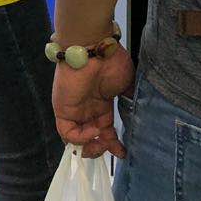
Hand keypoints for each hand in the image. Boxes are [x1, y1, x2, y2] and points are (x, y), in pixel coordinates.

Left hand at [52, 43, 134, 159]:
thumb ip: (130, 98)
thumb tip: (138, 110)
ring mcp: (74, 109)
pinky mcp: (62, 109)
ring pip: (76, 139)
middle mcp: (87, 108)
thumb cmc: (112, 61)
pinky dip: (81, 137)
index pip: (104, 130)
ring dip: (91, 146)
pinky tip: (94, 130)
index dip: (112, 143)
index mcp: (102, 103)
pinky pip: (67, 132)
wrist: (94, 48)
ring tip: (102, 142)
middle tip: (112, 149)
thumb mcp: (127, 82)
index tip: (122, 153)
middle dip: (101, 148)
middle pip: (90, 138)